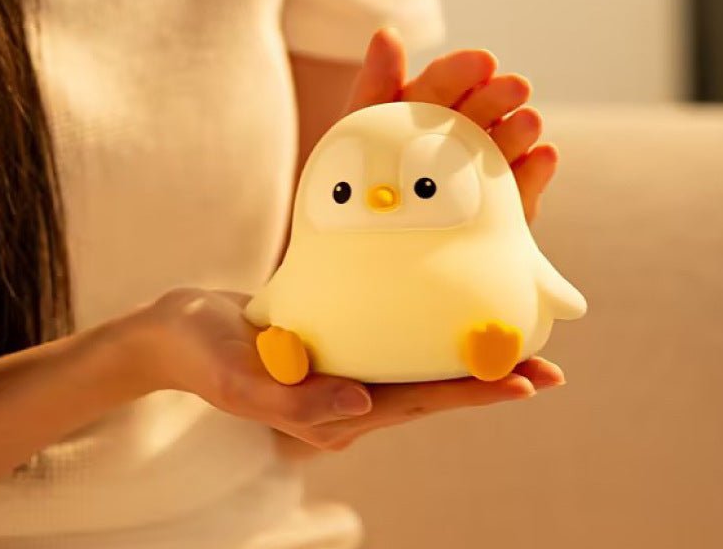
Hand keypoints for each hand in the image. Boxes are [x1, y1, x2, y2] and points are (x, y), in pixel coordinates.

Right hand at [121, 289, 563, 453]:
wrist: (175, 331)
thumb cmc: (200, 354)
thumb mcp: (237, 376)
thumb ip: (294, 400)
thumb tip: (363, 408)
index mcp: (333, 416)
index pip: (416, 405)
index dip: (473, 394)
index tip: (527, 381)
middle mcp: (348, 399)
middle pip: (430, 389)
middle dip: (487, 376)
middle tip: (547, 360)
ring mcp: (344, 372)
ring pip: (416, 363)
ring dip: (463, 348)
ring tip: (511, 328)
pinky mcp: (337, 344)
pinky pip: (391, 336)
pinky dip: (426, 323)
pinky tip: (447, 305)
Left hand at [347, 29, 557, 221]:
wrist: (370, 250)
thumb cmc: (356, 186)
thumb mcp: (361, 131)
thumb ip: (376, 84)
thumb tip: (386, 33)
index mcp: (420, 110)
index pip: (441, 83)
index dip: (461, 71)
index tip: (482, 62)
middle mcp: (454, 135)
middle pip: (478, 112)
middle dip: (496, 98)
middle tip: (515, 87)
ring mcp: (479, 171)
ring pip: (503, 147)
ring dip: (518, 131)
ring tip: (529, 121)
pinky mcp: (501, 208)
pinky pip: (518, 191)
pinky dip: (533, 174)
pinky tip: (544, 156)